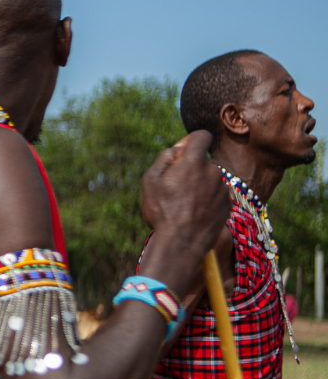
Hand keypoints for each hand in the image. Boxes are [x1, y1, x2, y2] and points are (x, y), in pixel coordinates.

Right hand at [140, 131, 229, 260]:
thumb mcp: (150, 180)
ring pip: (209, 180)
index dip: (190, 141)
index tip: (181, 154)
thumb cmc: (163, 211)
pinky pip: (215, 196)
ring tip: (182, 206)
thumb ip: (165, 157)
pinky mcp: (227, 205)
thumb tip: (178, 149)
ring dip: (198, 187)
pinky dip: (206, 201)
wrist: (182, 243)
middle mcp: (213, 171)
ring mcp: (223, 189)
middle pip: (202, 162)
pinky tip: (193, 215)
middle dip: (190, 170)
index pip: (202, 136)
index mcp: (194, 161)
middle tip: (173, 190)